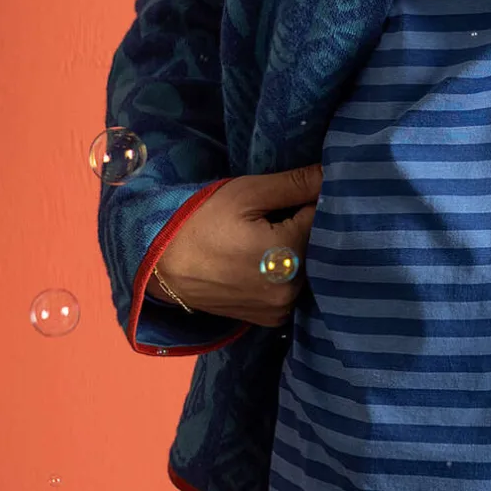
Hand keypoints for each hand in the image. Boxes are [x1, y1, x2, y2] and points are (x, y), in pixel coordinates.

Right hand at [151, 163, 324, 328]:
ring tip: (279, 232)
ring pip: (310, 270)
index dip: (320, 200)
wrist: (158, 266)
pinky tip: (272, 258)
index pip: (326, 218)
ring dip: (303, 251)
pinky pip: (294, 290)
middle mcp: (292, 287)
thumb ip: (294, 184)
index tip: (308, 189)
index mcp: (290, 253)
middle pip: (322, 248)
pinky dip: (290, 274)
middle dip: (313, 227)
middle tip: (291, 209)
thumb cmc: (199, 222)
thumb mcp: (246, 193)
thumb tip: (333, 172)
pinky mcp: (271, 318)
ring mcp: (281, 308)